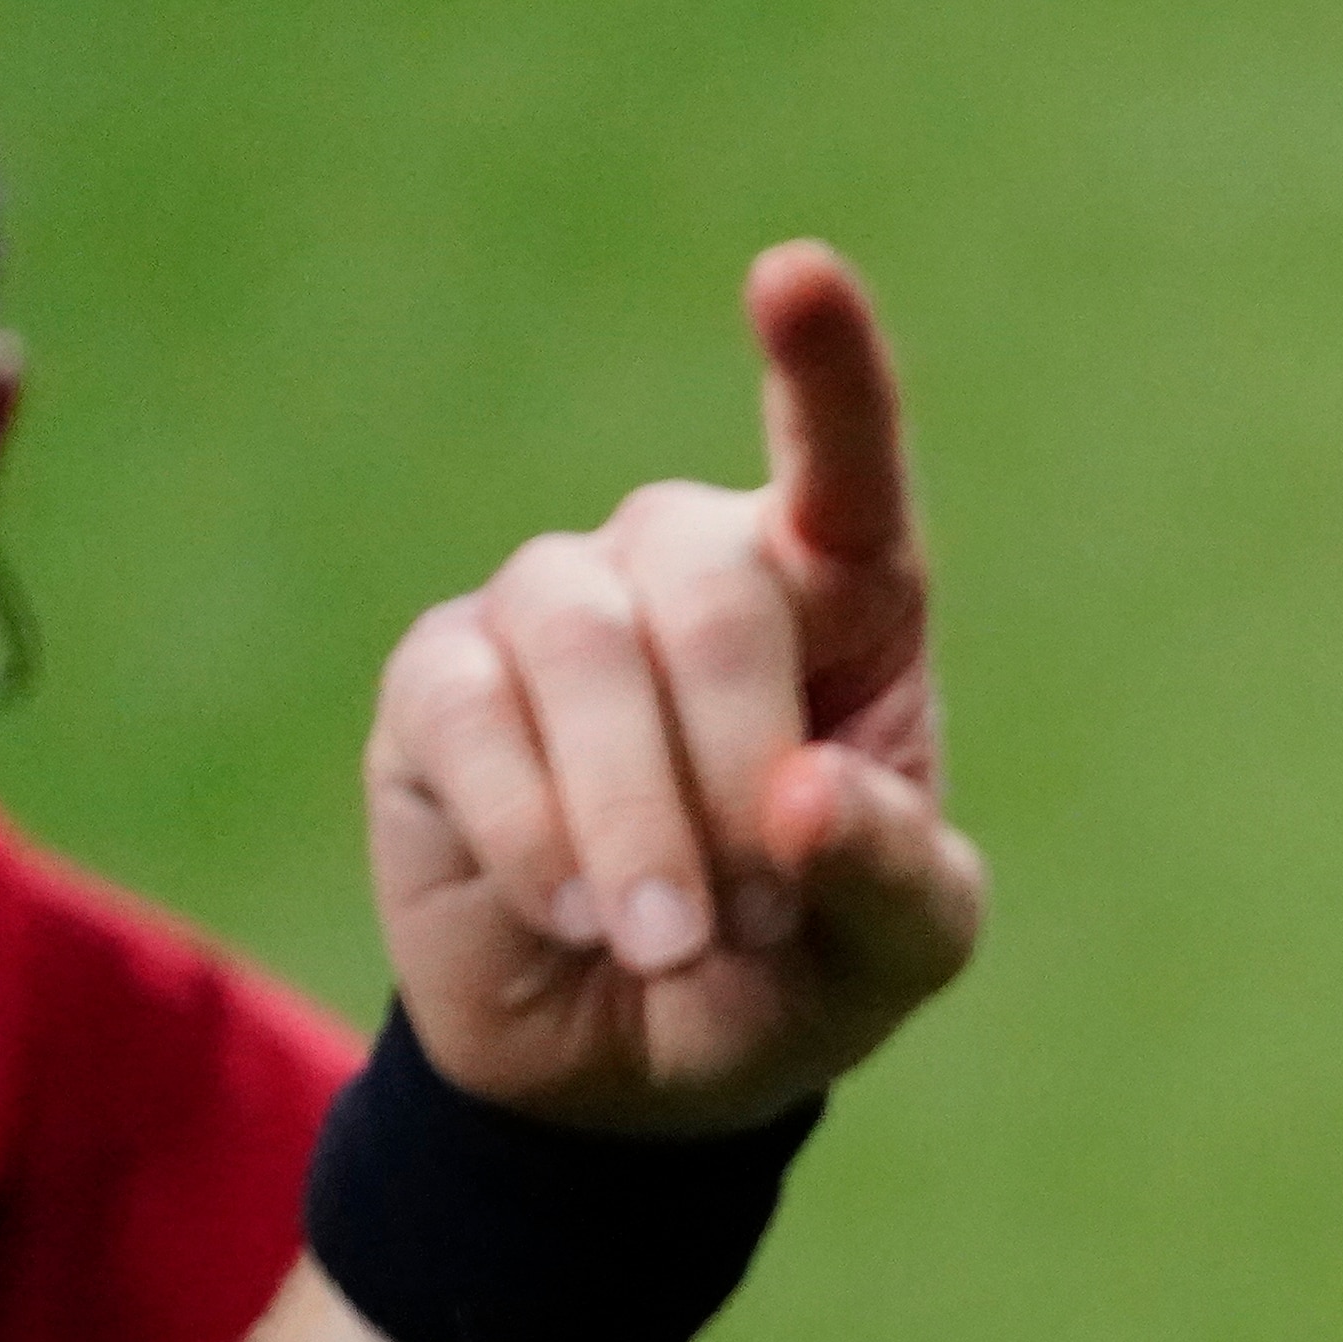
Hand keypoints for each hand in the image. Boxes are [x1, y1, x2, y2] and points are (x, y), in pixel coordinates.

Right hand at [364, 243, 982, 1135]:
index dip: (824, 371)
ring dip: (637, 821)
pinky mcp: (440, 678)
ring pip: (581, 646)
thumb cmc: (805, 967)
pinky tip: (575, 912)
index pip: (843, 468)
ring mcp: (555, 607)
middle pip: (709, 593)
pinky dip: (539, 836)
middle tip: (754, 919)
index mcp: (842, 600)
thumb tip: (804, 793)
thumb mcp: (902, 947)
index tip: (796, 273)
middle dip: (734, 771)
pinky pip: (471, 716)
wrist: (644, 1068)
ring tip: (671, 941)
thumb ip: (893, 872)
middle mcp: (693, 567)